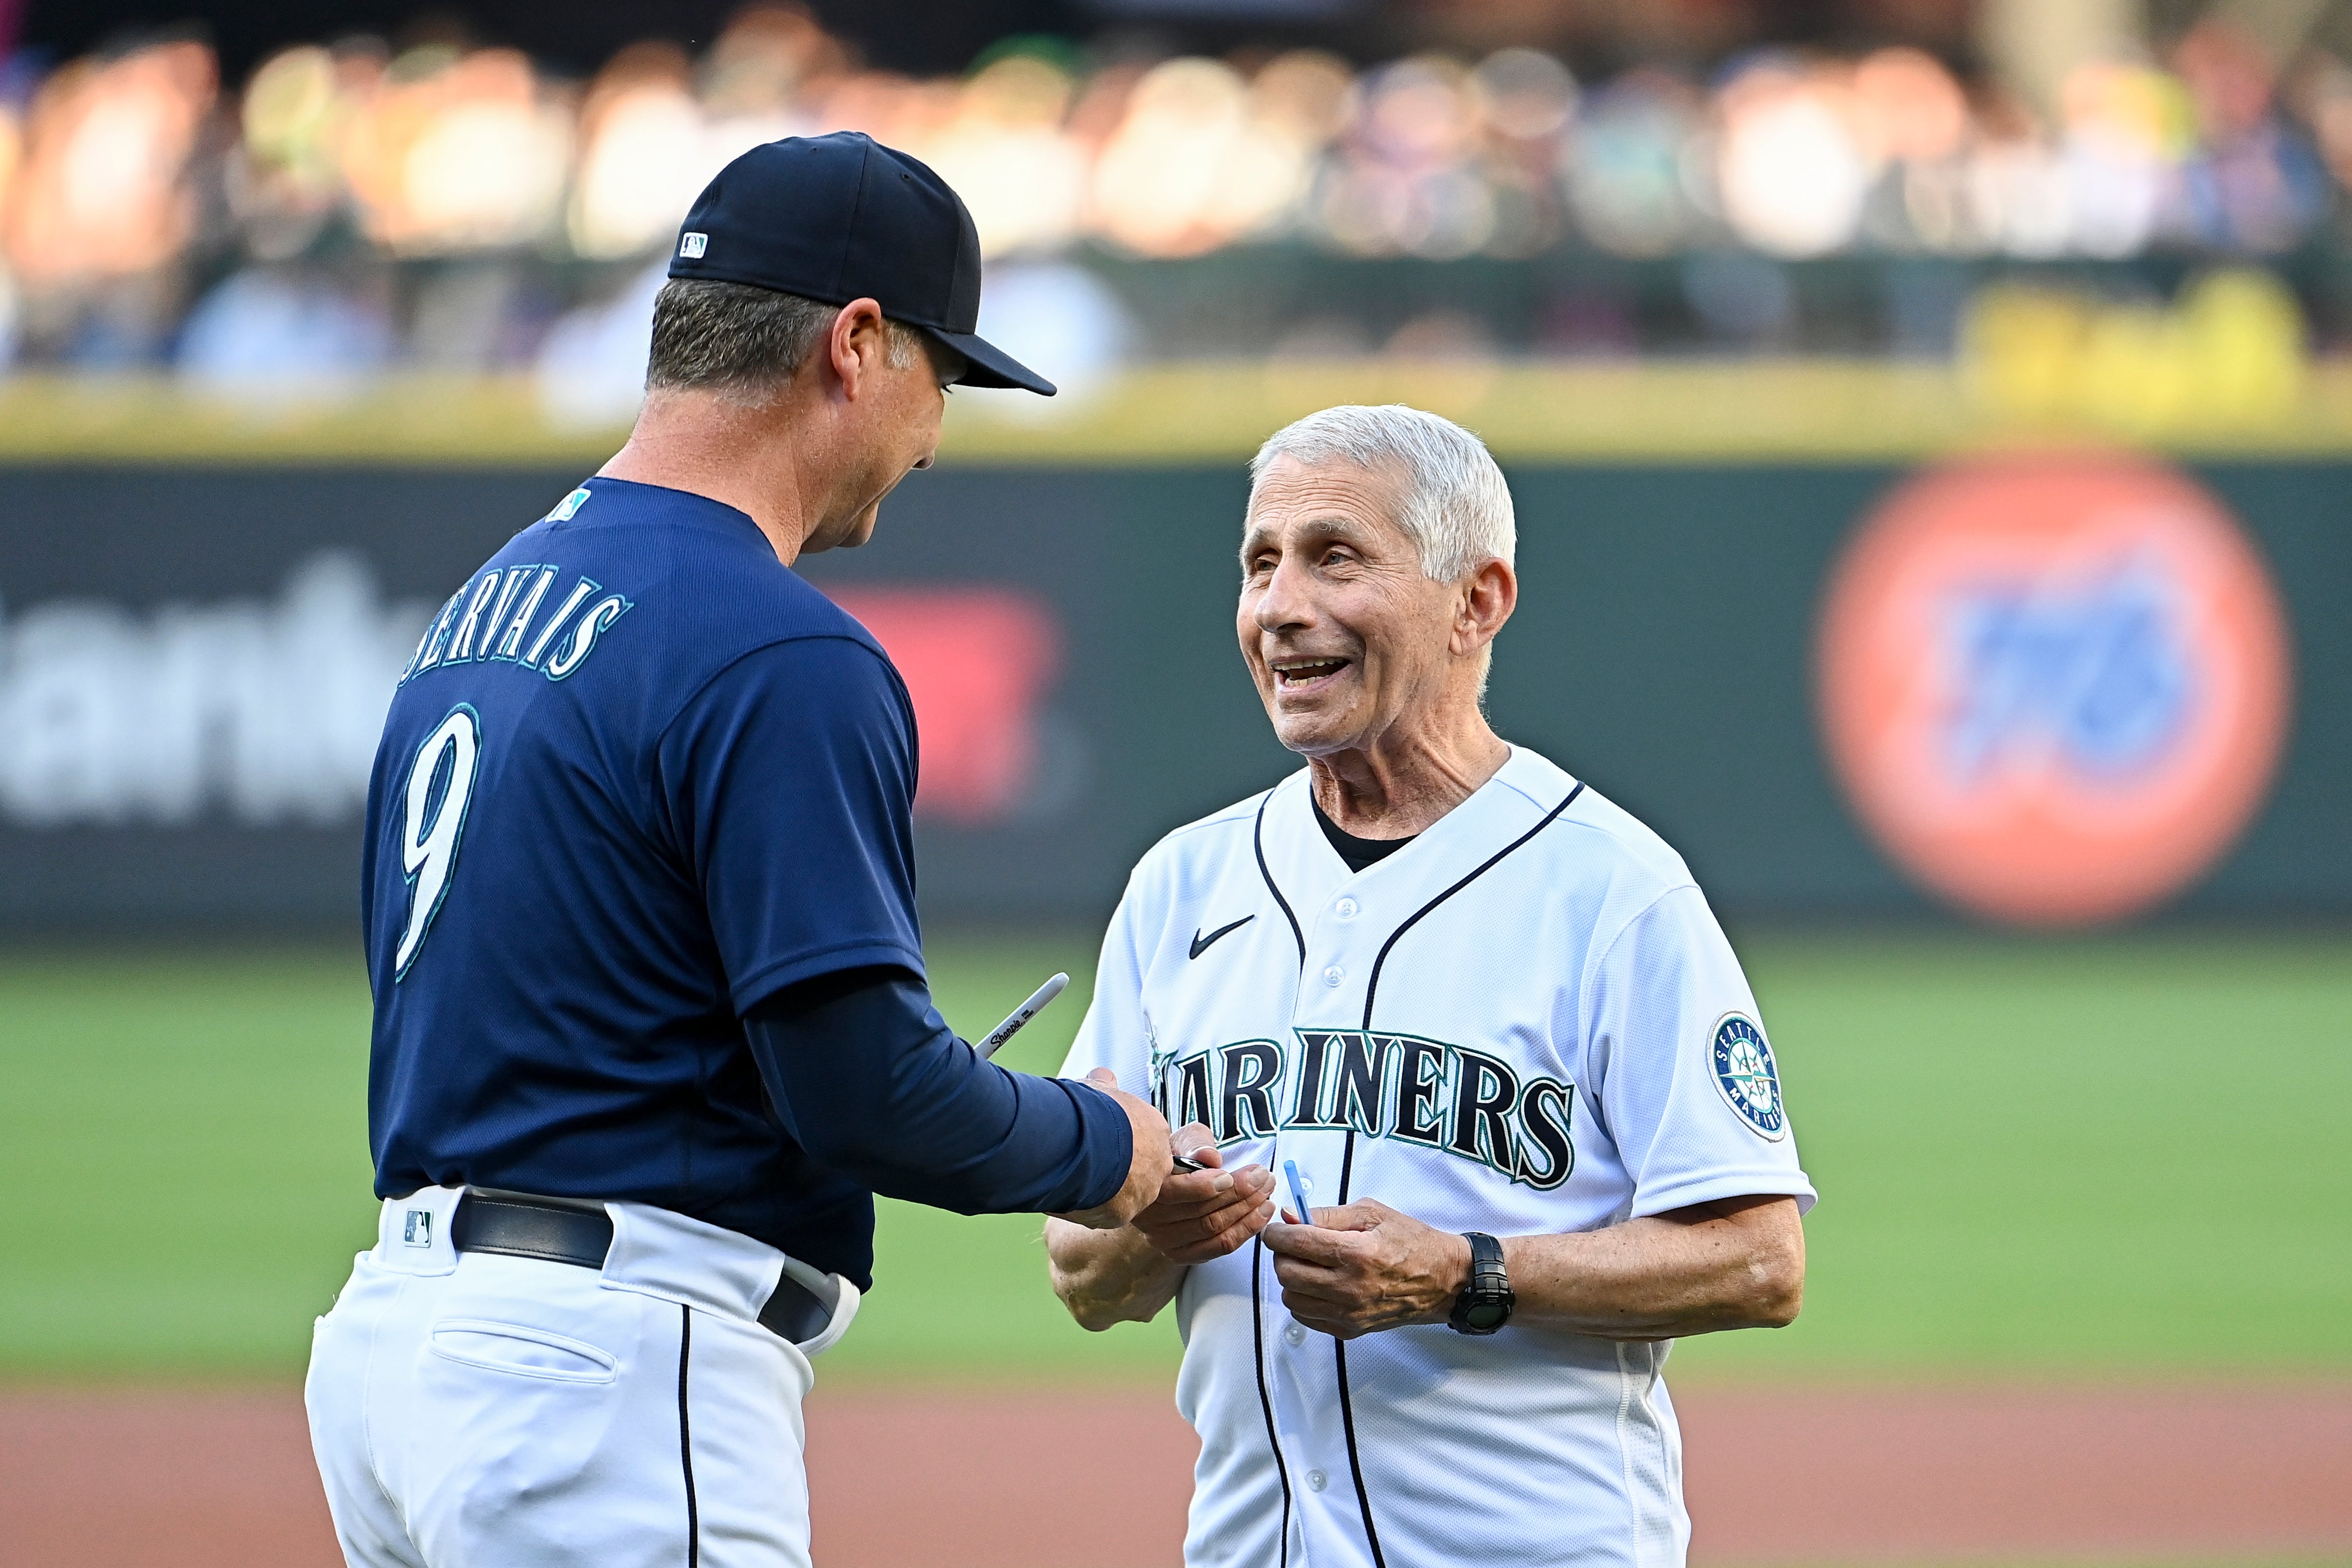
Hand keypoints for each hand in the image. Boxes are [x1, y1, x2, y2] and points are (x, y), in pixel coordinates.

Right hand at [1053, 1069, 1172, 1229]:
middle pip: (1141, 1172)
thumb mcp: (1098, 1089)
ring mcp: (1143, 1191)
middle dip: (1119, 1170)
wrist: (1080, 1139)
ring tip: (1077, 1177)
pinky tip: (1072, 1193)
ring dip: (1105, 1190)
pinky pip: (1106, 1213)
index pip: (1145, 1143)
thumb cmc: (1090, 1109)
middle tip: (1091, 1163)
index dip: (1124, 1144)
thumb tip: (1104, 1075)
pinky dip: (1090, 1206)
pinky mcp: (1123, 1213)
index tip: (1104, 1142)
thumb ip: (1105, 1086)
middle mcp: (1157, 1163)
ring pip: (1125, 1196)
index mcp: (1155, 1130)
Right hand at [1129, 1125, 1276, 1264]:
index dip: (1207, 1185)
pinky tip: (1262, 1214)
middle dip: (1240, 1194)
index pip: (1175, 1191)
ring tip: (1267, 1192)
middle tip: (1264, 1177)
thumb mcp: (1184, 1138)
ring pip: (1214, 1230)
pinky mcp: (1182, 1254)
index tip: (1233, 1174)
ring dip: (1248, 1212)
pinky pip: (1219, 1246)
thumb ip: (1196, 1144)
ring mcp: (1164, 1240)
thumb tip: (1210, 1157)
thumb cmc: (1177, 1154)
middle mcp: (1149, 1219)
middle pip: (1202, 1213)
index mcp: (1146, 1186)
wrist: (1168, 1177)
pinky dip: (1245, 1230)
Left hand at [1261, 1197, 1471, 1339]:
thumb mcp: (1372, 1213)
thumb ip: (1327, 1214)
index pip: (1295, 1243)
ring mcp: (1349, 1313)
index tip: (1276, 1229)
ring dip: (1292, 1278)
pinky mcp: (1350, 1329)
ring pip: (1291, 1297)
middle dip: (1282, 1255)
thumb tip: (1289, 1215)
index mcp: (1357, 1253)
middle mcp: (1350, 1287)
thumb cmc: (1410, 1241)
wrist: (1443, 1280)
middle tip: (1294, 1245)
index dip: (1276, 1233)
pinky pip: (1306, 1316)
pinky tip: (1319, 1285)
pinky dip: (1304, 1299)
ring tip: (1310, 1265)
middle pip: (1286, 1273)